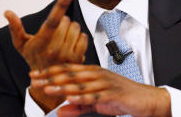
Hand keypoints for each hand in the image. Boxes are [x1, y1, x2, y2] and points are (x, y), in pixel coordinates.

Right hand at [4, 0, 88, 112]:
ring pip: (76, 27)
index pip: (53, 20)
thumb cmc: (33, 58)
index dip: (62, 4)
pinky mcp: (78, 58)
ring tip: (62, 37)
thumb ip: (15, 27)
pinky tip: (70, 42)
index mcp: (41, 43)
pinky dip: (79, 36)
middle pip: (66, 21)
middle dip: (62, 22)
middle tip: (55, 32)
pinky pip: (83, 36)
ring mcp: (67, 54)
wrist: (46, 82)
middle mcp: (55, 49)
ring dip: (71, 29)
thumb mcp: (21, 44)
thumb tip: (7, 12)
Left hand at [30, 64, 171, 116]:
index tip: (34, 75)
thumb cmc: (121, 98)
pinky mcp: (114, 93)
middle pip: (72, 74)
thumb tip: (60, 110)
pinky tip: (71, 98)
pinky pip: (96, 95)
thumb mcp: (97, 102)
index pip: (68, 70)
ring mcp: (106, 82)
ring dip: (64, 86)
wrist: (145, 100)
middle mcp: (98, 74)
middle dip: (52, 77)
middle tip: (35, 80)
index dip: (51, 72)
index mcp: (93, 73)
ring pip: (81, 84)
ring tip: (49, 89)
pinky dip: (83, 97)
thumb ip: (79, 106)